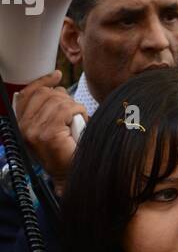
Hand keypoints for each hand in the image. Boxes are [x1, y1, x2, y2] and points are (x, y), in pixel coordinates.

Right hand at [13, 71, 86, 185]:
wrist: (70, 176)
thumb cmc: (65, 153)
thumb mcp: (51, 127)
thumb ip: (48, 110)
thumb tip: (56, 86)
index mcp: (22, 124)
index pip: (27, 94)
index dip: (42, 82)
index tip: (56, 75)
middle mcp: (24, 127)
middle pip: (45, 94)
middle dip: (64, 98)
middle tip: (74, 111)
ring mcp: (35, 130)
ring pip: (58, 101)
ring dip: (74, 107)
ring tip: (78, 120)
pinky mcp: (49, 133)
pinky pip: (67, 109)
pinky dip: (79, 111)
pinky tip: (82, 121)